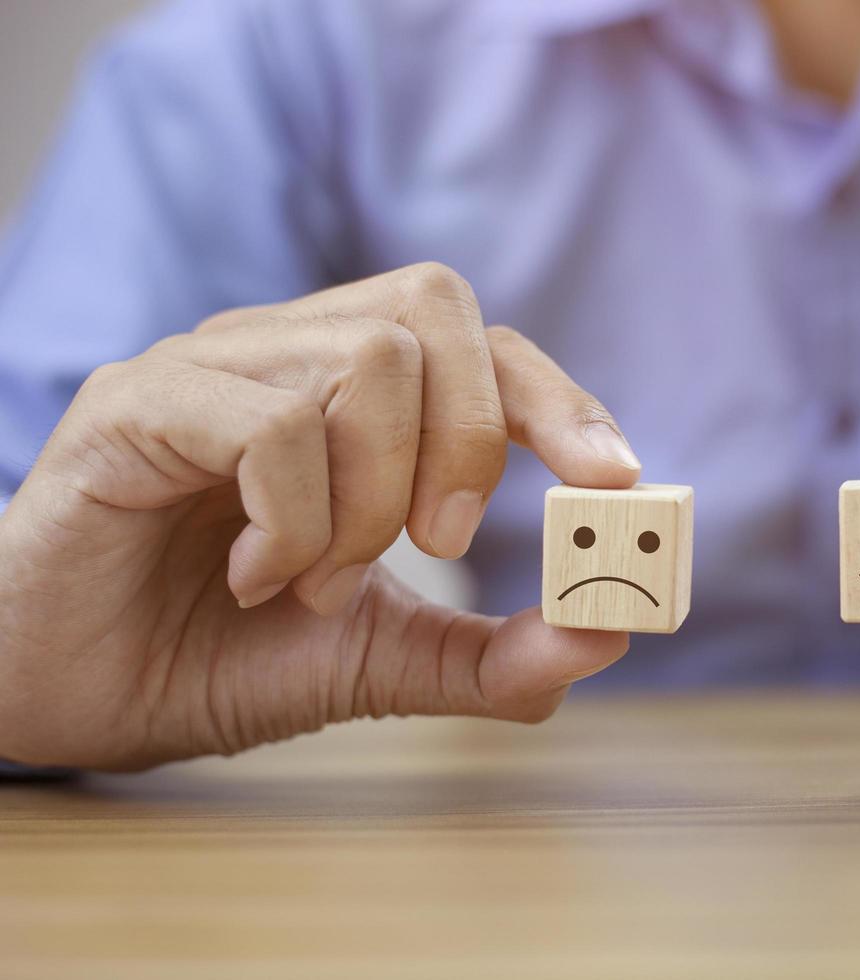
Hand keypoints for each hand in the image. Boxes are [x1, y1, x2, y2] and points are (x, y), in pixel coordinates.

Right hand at [0, 263, 639, 769]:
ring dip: (370, 499)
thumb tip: (607, 638)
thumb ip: (489, 655)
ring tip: (314, 582)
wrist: (65, 696)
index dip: (559, 400)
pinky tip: (257, 578)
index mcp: (354, 398)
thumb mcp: (380, 661)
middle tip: (437, 544)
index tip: (616, 478)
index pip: (484, 345)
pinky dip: (294, 518)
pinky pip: (270, 421)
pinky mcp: (137, 404)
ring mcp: (212, 367)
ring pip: (365, 360)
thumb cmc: (218, 654)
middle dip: (471, 441)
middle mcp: (288, 355)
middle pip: (436, 310)